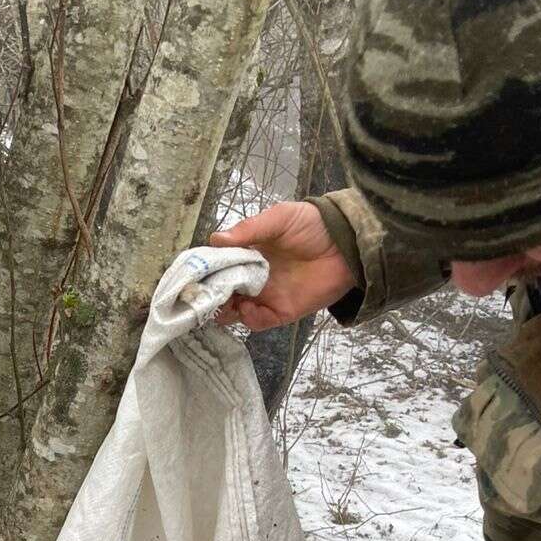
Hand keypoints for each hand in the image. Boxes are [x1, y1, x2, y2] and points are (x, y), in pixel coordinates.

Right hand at [210, 202, 357, 331]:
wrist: (347, 244)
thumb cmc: (312, 225)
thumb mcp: (278, 218)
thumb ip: (249, 229)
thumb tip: (215, 239)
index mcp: (247, 253)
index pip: (218, 266)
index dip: (204, 272)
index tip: (193, 276)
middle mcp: (252, 276)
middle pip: (221, 292)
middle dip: (210, 296)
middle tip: (203, 295)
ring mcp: (265, 295)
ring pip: (234, 311)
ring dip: (225, 310)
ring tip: (224, 303)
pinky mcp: (280, 311)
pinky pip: (257, 322)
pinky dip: (249, 319)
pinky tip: (248, 309)